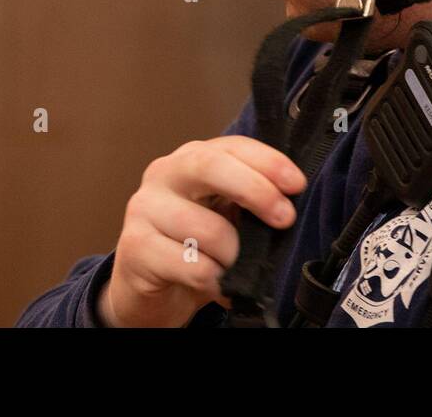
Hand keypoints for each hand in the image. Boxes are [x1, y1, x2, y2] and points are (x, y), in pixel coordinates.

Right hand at [97, 136, 306, 326]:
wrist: (145, 285)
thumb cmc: (192, 246)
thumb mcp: (225, 216)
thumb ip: (249, 202)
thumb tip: (291, 205)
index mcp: (192, 159)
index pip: (233, 146)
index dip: (268, 161)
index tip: (297, 184)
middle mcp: (164, 174)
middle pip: (211, 166)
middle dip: (255, 190)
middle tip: (284, 218)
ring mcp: (144, 208)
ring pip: (207, 229)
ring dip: (234, 255)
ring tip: (235, 266)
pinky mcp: (134, 246)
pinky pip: (192, 266)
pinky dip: (214, 280)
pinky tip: (214, 283)